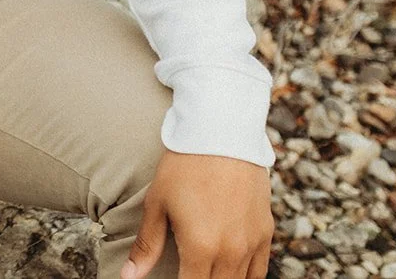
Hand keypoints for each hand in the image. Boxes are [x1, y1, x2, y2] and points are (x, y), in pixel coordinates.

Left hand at [123, 149, 272, 278]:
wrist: (222, 132)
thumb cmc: (183, 166)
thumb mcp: (157, 203)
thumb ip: (147, 245)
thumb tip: (129, 276)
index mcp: (201, 248)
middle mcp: (231, 252)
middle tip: (186, 271)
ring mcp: (253, 244)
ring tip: (203, 272)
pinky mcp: (266, 232)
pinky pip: (259, 271)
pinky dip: (244, 277)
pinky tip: (228, 271)